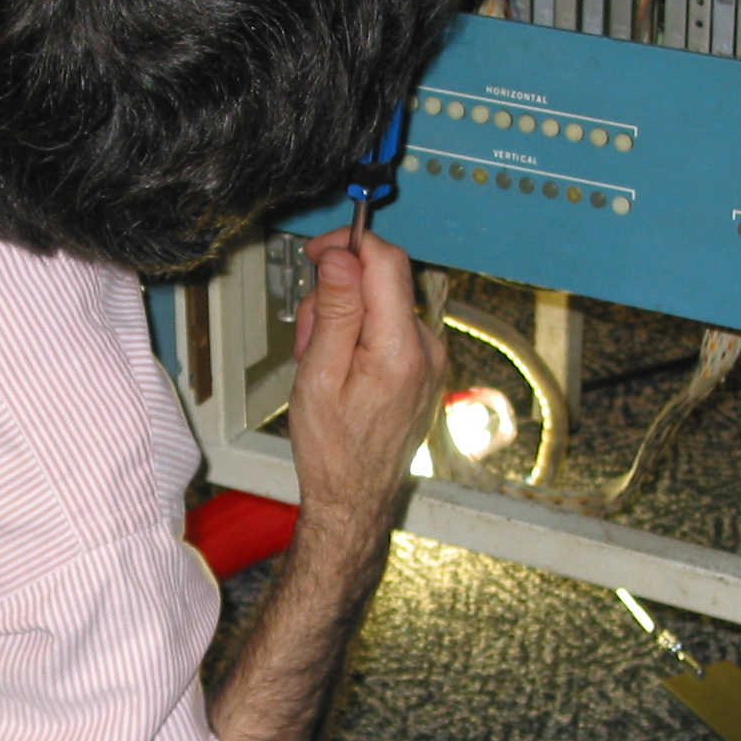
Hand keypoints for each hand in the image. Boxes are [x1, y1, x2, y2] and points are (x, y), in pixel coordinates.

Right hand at [287, 228, 444, 536]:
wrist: (355, 497)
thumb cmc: (333, 448)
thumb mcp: (318, 374)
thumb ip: (334, 310)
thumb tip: (341, 257)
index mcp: (401, 348)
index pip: (386, 261)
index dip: (349, 244)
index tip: (317, 252)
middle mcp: (427, 349)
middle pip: (382, 280)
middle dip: (338, 292)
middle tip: (309, 334)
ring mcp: (431, 360)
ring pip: (383, 304)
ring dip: (346, 317)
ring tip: (322, 362)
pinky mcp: (425, 368)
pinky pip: (391, 328)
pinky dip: (362, 336)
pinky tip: (342, 370)